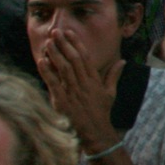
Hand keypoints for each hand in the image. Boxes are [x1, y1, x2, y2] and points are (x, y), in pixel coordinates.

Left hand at [34, 30, 120, 153]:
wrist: (95, 132)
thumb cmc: (101, 112)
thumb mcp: (110, 92)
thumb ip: (113, 75)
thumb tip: (123, 61)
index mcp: (94, 80)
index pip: (85, 57)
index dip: (76, 43)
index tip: (69, 32)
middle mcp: (84, 84)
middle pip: (73, 60)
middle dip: (64, 44)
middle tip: (55, 31)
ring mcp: (73, 92)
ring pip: (63, 69)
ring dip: (55, 54)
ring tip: (48, 42)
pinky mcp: (62, 101)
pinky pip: (54, 84)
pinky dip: (47, 72)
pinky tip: (41, 61)